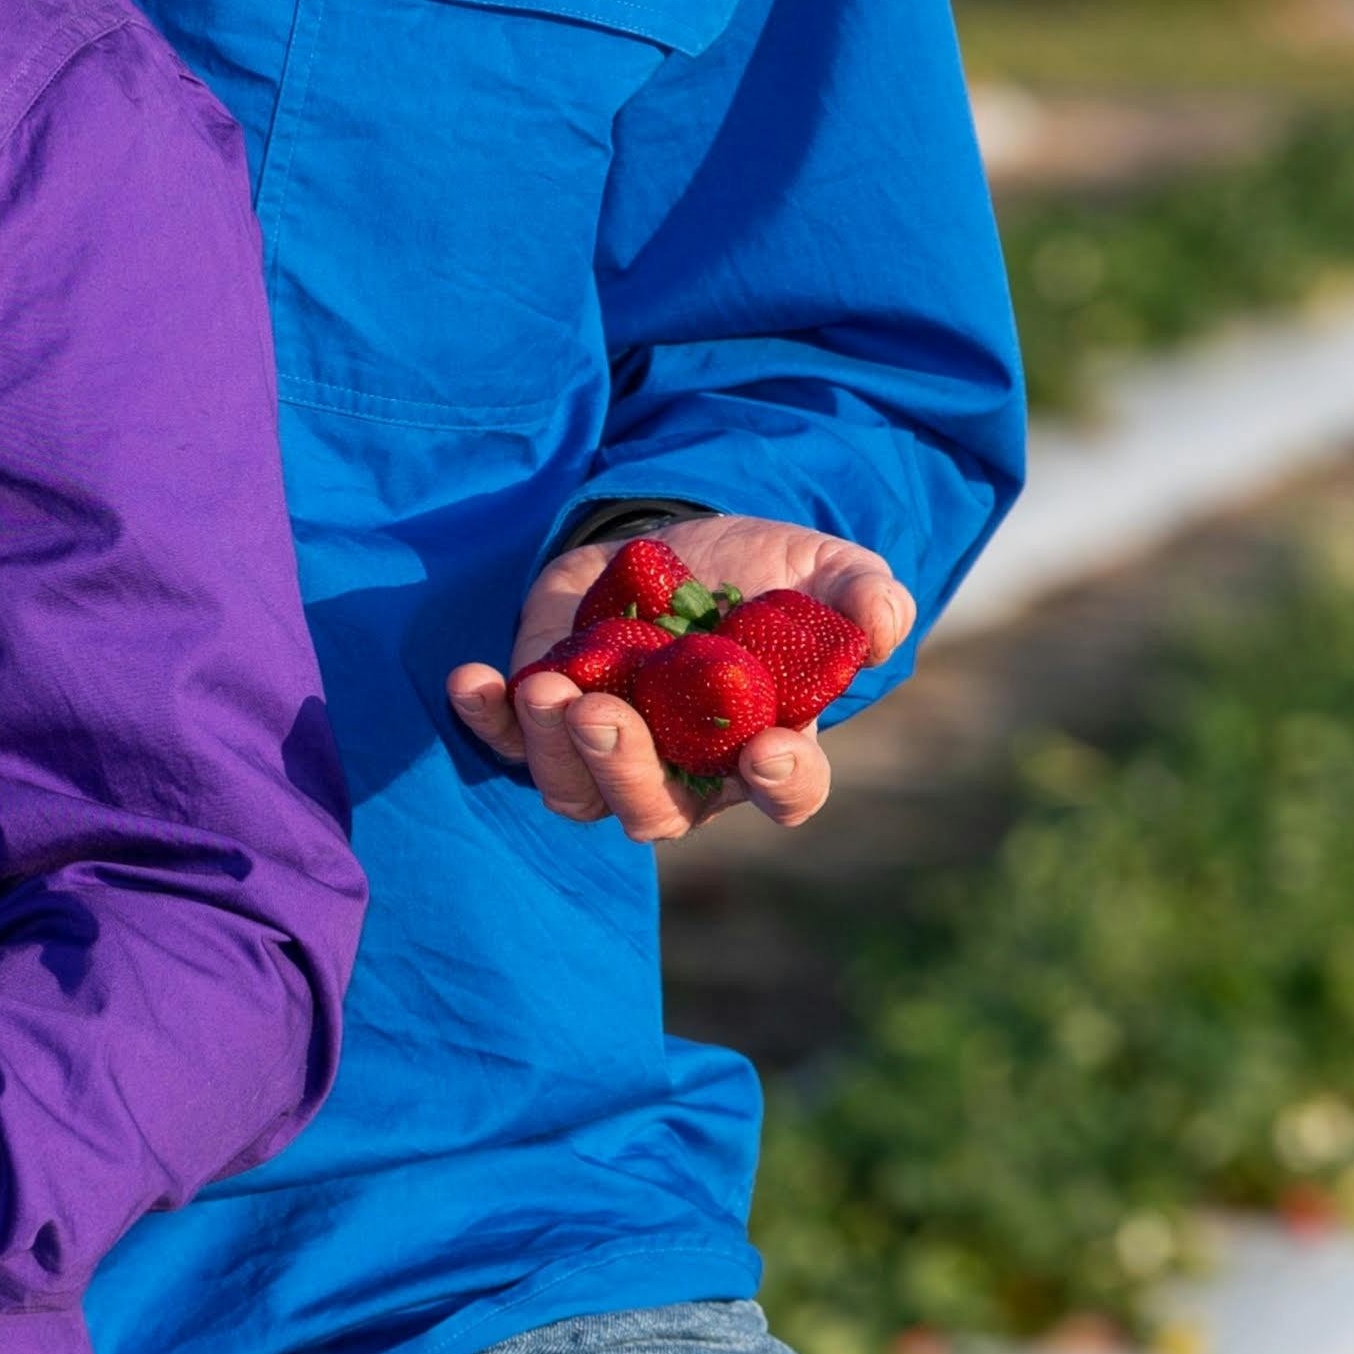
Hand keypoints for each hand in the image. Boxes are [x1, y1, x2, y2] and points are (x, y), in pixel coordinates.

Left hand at [442, 514, 917, 845]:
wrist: (676, 544)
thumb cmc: (764, 574)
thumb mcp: (823, 570)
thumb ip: (862, 597)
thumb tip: (880, 625)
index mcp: (767, 747)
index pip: (786, 791)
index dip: (781, 783)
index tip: (767, 749)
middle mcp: (685, 768)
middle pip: (655, 810)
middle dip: (625, 770)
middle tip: (602, 714)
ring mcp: (608, 748)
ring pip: (576, 790)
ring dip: (554, 750)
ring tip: (547, 690)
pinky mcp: (545, 714)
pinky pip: (507, 740)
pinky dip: (487, 719)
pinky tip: (472, 678)